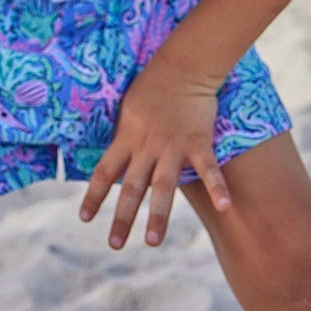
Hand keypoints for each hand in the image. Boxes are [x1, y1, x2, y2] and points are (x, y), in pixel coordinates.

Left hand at [79, 52, 232, 248]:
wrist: (182, 65)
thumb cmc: (153, 86)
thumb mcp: (128, 110)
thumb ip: (125, 137)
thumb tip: (115, 160)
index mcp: (126, 138)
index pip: (103, 172)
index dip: (93, 196)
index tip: (84, 218)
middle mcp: (146, 147)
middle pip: (130, 188)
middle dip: (122, 218)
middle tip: (114, 245)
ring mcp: (173, 146)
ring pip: (163, 187)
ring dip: (157, 216)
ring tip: (152, 242)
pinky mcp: (198, 142)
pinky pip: (208, 170)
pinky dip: (217, 188)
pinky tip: (225, 208)